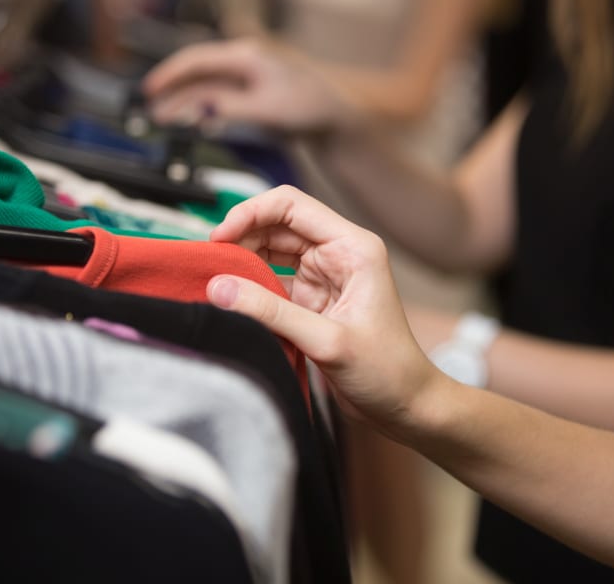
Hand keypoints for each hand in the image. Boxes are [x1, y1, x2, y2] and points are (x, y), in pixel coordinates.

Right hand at [142, 39, 357, 134]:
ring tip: (163, 118)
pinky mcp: (250, 94)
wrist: (332, 119)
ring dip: (184, 101)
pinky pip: (218, 98)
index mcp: (246, 57)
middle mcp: (243, 63)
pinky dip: (201, 108)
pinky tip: (192, 120)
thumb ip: (231, 107)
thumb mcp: (267, 110)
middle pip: (197, 72)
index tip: (151, 89)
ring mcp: (246, 78)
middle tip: (150, 107)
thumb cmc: (307, 108)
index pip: (198, 60)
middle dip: (172, 89)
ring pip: (206, 87)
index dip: (170, 74)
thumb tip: (199, 108)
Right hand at [205, 185, 444, 431]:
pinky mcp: (311, 302)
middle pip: (276, 225)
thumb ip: (271, 313)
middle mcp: (338, 254)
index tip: (219, 237)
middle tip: (208, 261)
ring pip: (270, 252)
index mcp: (353, 247)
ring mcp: (323, 277)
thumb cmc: (388, 371)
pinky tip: (229, 298)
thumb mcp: (327, 341)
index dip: (251, 213)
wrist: (405, 407)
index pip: (292, 206)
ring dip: (242, 262)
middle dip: (240, 238)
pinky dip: (249, 289)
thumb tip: (219, 288)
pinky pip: (271, 283)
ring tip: (213, 278)